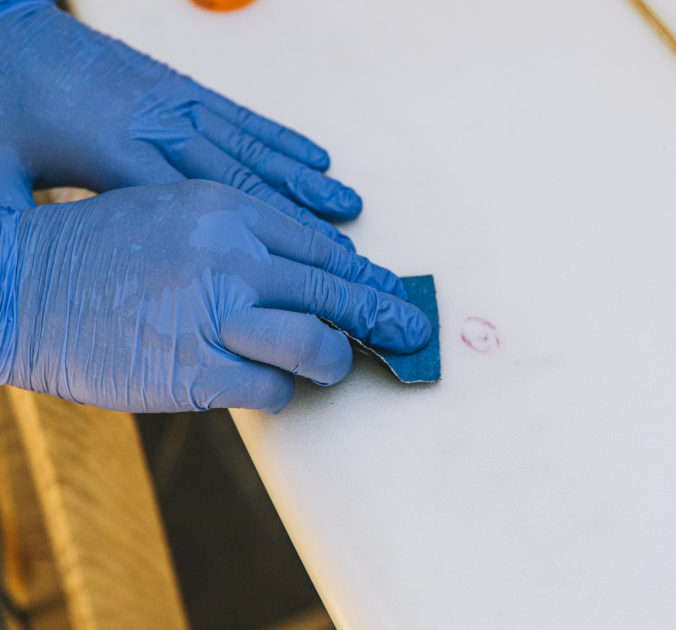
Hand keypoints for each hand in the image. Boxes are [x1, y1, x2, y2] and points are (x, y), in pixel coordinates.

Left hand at [0, 0, 359, 247]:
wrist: (7, 30)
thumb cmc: (5, 102)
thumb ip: (22, 224)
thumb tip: (18, 283)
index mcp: (114, 151)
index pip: (195, 211)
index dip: (248, 249)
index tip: (291, 279)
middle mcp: (159, 126)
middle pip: (242, 182)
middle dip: (298, 222)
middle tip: (343, 258)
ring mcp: (178, 105)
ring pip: (254, 149)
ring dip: (305, 182)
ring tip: (348, 209)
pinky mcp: (184, 89)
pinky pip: (245, 119)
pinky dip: (285, 141)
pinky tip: (316, 159)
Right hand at [0, 181, 431, 412]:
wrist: (21, 284)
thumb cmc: (99, 250)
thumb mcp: (174, 213)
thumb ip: (242, 238)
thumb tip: (306, 276)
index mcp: (227, 209)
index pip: (321, 246)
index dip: (364, 274)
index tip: (390, 288)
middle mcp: (230, 256)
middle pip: (334, 290)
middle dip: (385, 313)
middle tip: (413, 329)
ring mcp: (216, 314)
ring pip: (317, 344)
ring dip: (335, 359)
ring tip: (337, 363)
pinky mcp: (198, 371)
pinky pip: (273, 389)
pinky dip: (281, 391)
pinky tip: (270, 385)